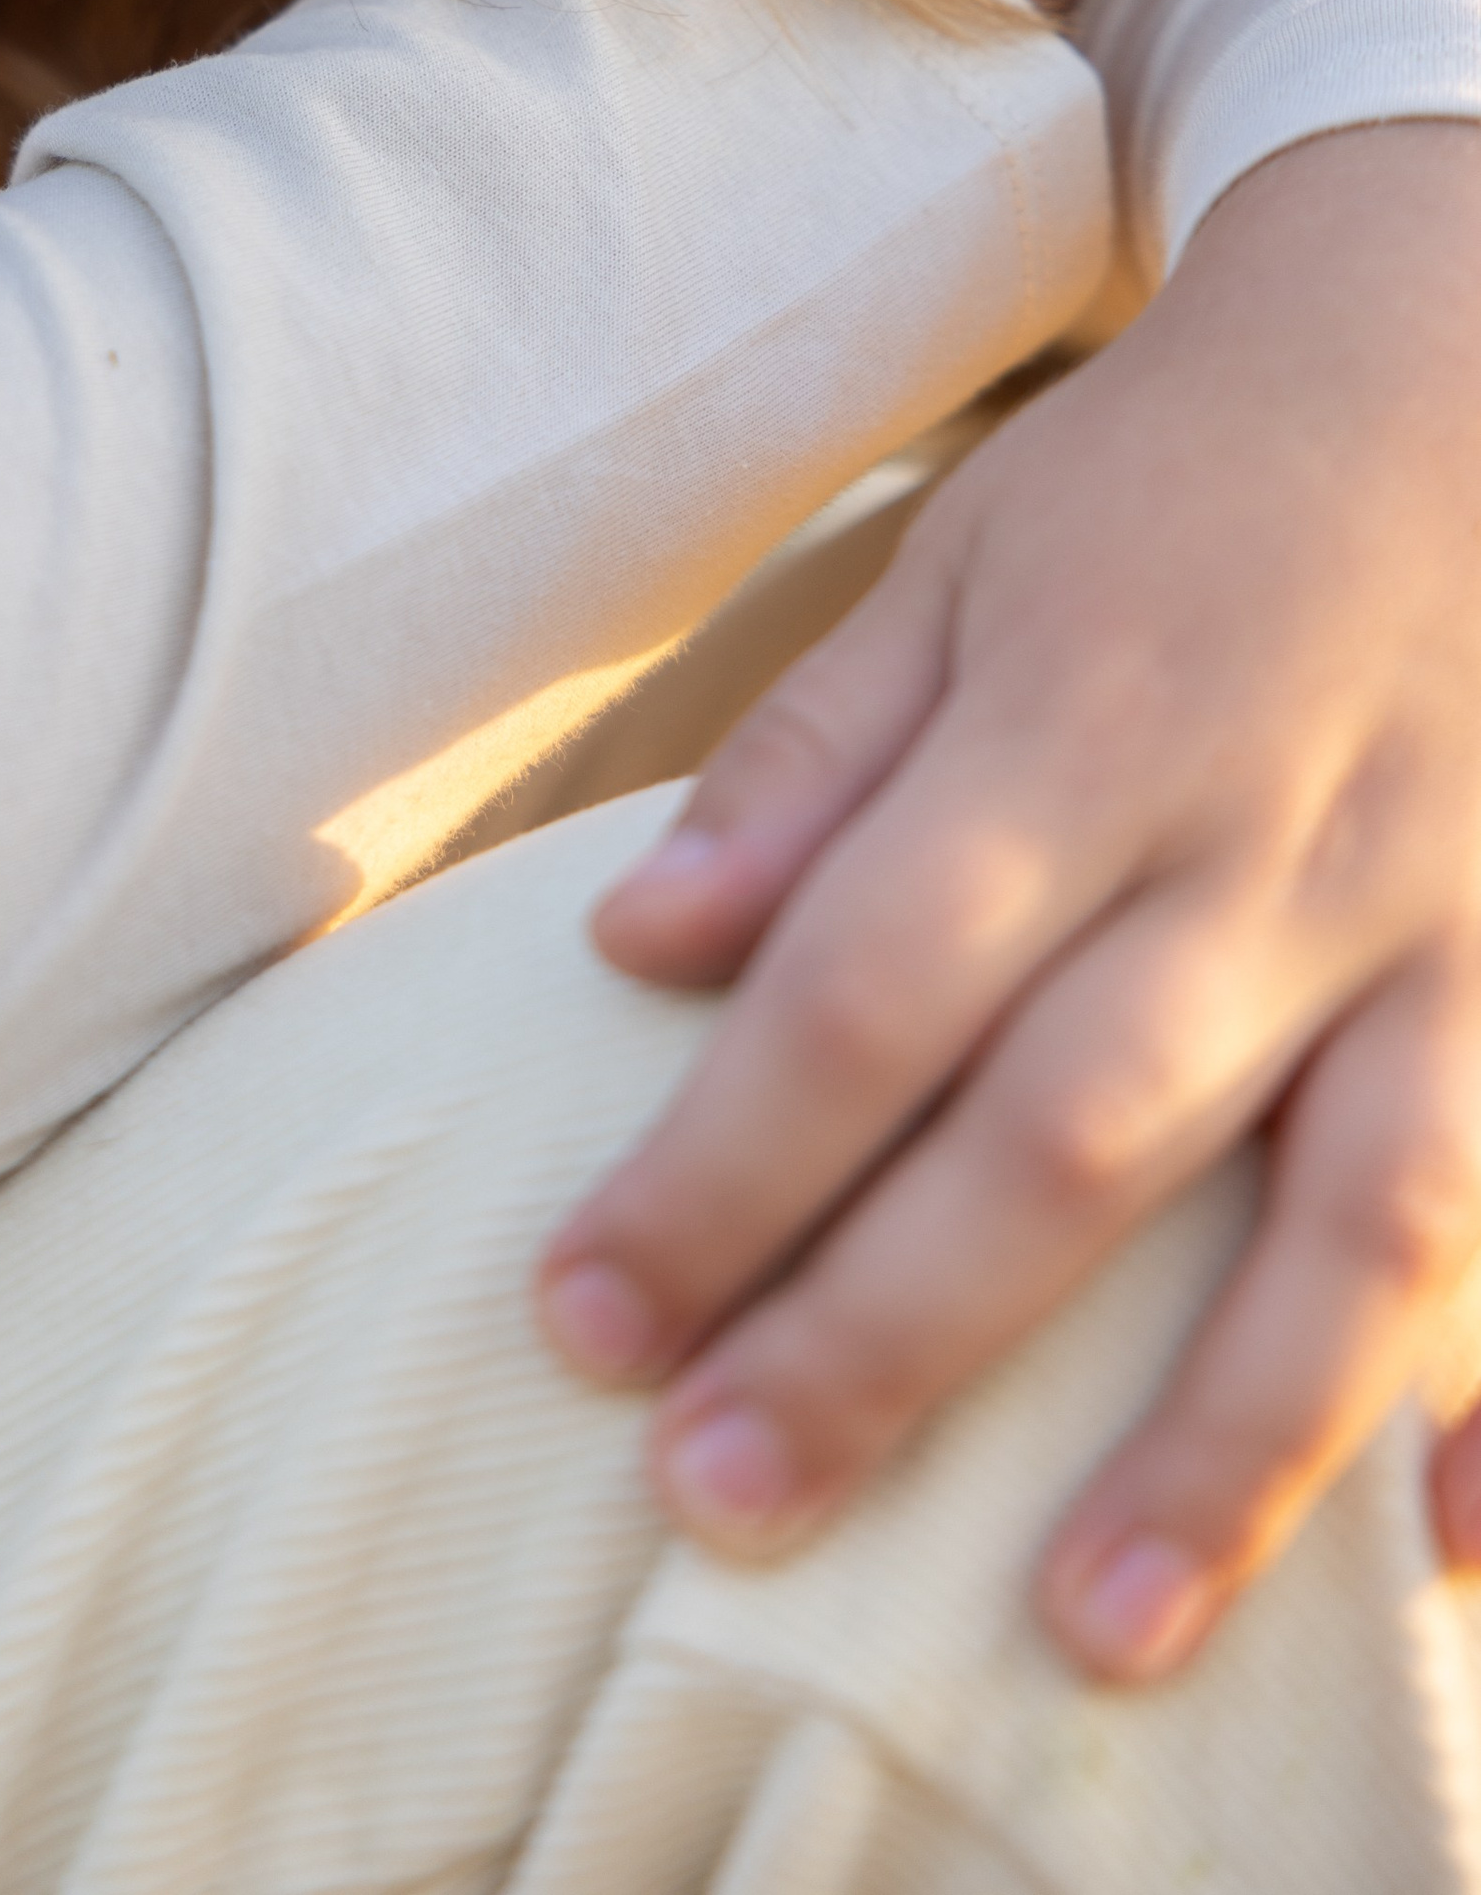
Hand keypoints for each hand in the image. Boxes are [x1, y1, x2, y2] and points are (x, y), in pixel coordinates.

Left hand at [537, 121, 1480, 1681]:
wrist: (1463, 344)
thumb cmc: (1172, 479)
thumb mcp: (962, 558)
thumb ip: (809, 762)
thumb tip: (640, 949)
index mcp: (1073, 729)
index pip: (863, 986)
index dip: (717, 1166)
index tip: (584, 1317)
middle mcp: (1258, 848)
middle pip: (1066, 1128)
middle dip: (893, 1333)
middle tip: (727, 1505)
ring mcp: (1435, 924)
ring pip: (1347, 1217)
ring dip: (1220, 1442)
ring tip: (1082, 1634)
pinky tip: (1450, 1568)